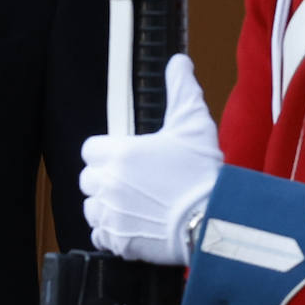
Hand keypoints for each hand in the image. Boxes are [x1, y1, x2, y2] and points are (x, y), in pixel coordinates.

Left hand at [80, 54, 221, 264]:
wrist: (216, 221)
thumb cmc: (204, 173)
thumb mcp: (195, 125)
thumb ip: (181, 91)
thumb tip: (178, 62)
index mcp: (118, 154)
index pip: (90, 149)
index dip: (106, 153)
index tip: (126, 159)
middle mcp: (106, 184)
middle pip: (88, 178)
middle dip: (105, 179)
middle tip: (134, 183)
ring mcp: (110, 215)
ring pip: (91, 207)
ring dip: (106, 207)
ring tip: (135, 206)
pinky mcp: (117, 241)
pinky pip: (99, 235)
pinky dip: (112, 233)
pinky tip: (135, 226)